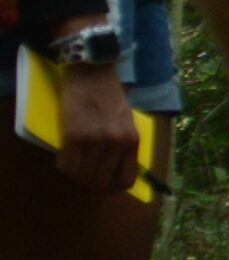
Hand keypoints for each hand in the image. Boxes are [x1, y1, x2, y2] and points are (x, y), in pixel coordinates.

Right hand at [56, 61, 139, 196]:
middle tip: (83, 180)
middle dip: (91, 186)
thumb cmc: (109, 94)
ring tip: (74, 170)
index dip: (113, 188)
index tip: (104, 186)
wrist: (93, 71)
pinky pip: (68, 166)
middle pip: (102, 182)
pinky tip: (65, 160)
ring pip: (84, 177)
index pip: (126, 179)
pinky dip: (64, 167)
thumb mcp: (126, 120)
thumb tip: (114, 167)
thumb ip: (123, 143)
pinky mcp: (74, 136)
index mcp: (132, 140)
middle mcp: (116, 144)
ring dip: (77, 178)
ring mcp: (96, 141)